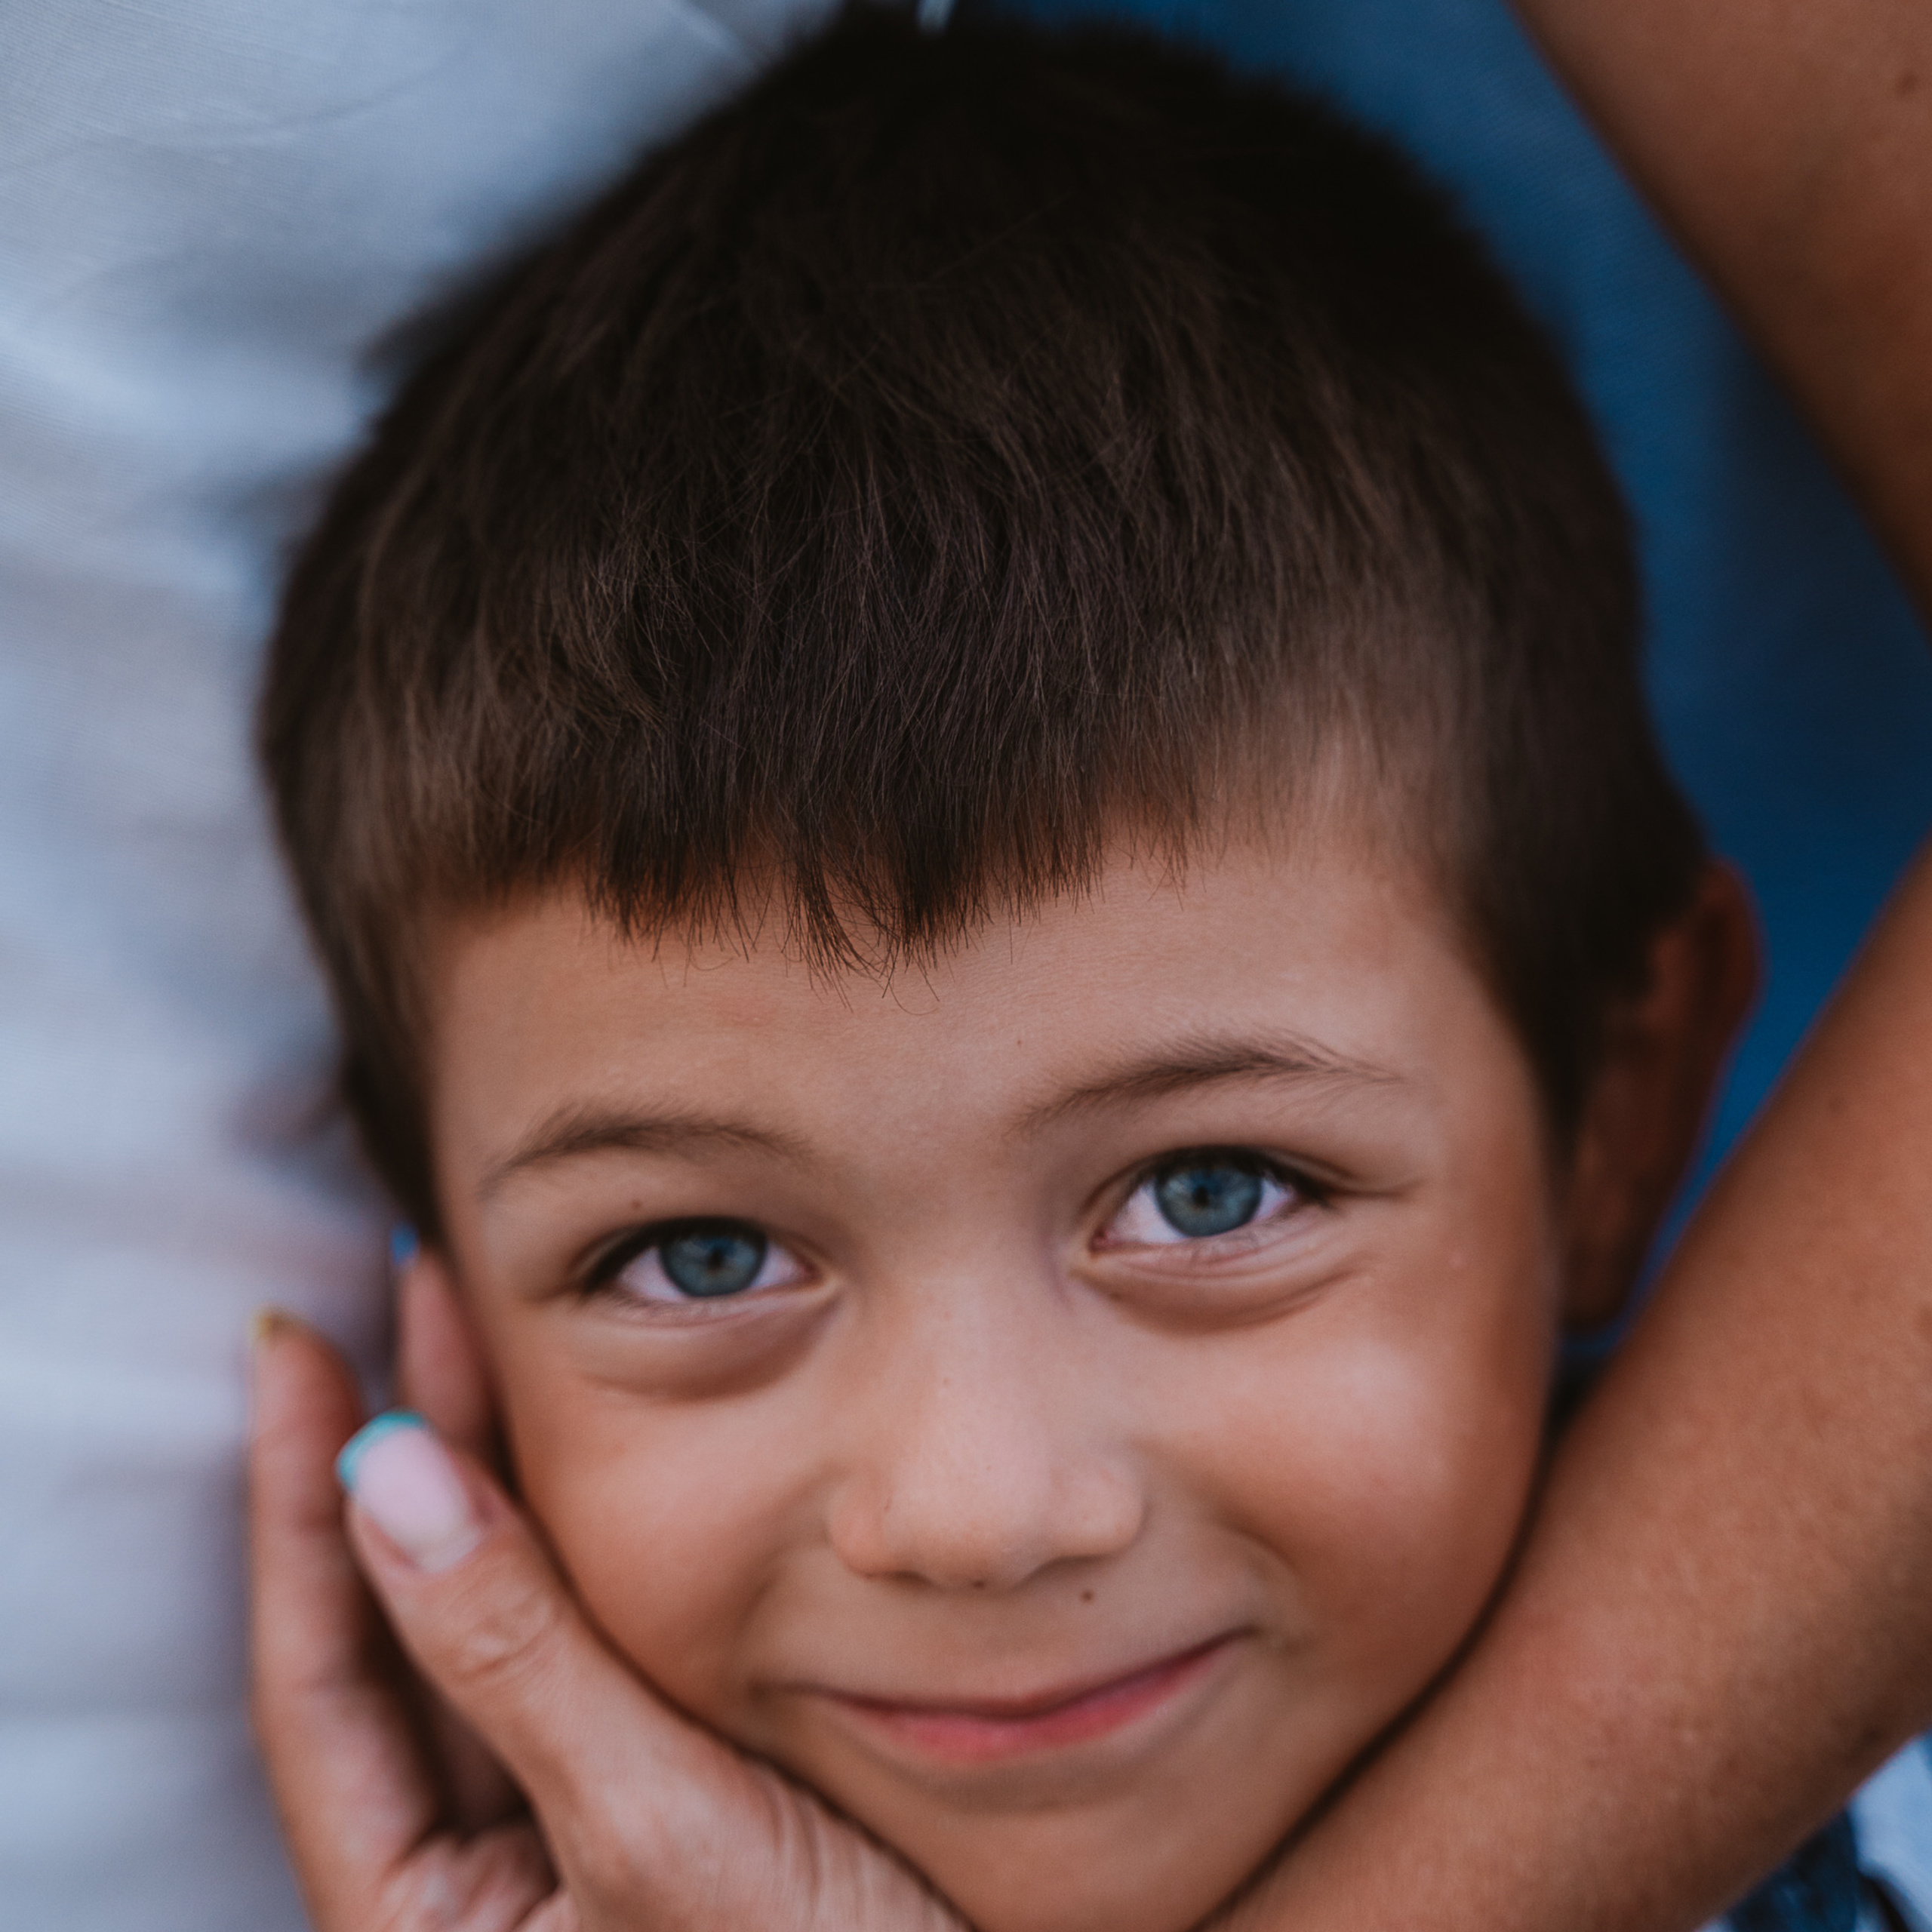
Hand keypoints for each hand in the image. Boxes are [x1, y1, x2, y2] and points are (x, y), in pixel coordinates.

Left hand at [248, 1258, 969, 1931]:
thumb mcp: (654, 1825)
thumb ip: (515, 1655)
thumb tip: (392, 1472)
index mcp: (413, 1927)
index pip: (321, 1677)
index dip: (299, 1504)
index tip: (300, 1350)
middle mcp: (467, 1881)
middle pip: (402, 1626)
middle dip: (401, 1450)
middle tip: (409, 1285)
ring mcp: (558, 1834)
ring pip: (490, 1616)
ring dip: (484, 1469)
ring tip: (473, 1322)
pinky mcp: (652, 1794)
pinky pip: (574, 1634)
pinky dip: (566, 1527)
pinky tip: (570, 1433)